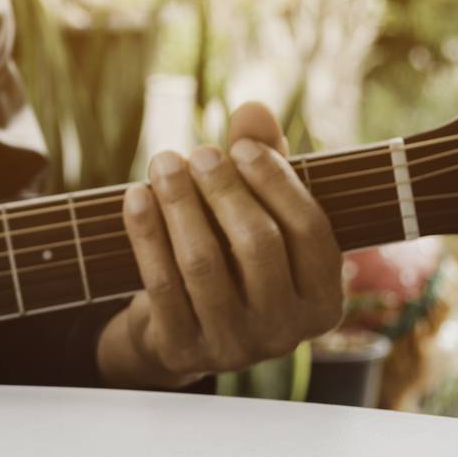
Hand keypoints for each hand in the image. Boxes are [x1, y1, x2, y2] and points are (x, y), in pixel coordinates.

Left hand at [97, 102, 345, 388]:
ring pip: (203, 262)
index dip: (275, 182)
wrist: (180, 334)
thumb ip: (264, 165)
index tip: (240, 147)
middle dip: (224, 190)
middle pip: (257, 245)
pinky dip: (145, 233)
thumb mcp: (256, 219)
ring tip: (164, 162)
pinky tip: (135, 196)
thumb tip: (252, 107)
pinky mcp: (181, 349)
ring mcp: (233, 347)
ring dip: (179, 203)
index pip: (309, 231)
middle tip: (198, 152)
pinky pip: (160, 282)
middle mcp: (285, 332)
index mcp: (323, 302)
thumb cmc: (231, 263)